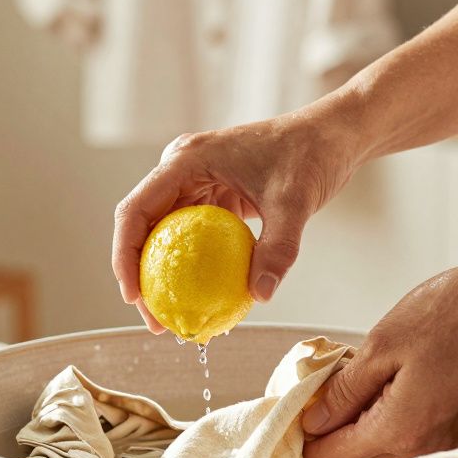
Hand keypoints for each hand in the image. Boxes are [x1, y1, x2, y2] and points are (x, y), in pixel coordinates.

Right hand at [111, 113, 361, 331]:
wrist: (333, 136)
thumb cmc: (311, 154)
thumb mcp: (295, 202)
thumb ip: (278, 248)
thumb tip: (261, 295)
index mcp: (185, 160)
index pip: (136, 210)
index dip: (125, 257)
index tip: (135, 297)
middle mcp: (181, 169)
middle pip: (144, 227)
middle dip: (141, 276)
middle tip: (157, 322)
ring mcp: (196, 182)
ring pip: (164, 235)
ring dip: (164, 275)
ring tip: (174, 318)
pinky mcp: (213, 196)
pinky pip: (193, 236)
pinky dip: (193, 267)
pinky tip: (203, 300)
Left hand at [301, 260, 457, 457]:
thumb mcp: (382, 345)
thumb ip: (344, 390)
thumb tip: (314, 419)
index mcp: (400, 430)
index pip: (331, 457)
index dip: (303, 436)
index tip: (291, 410)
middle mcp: (425, 447)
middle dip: (328, 431)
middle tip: (314, 391)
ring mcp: (446, 441)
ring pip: (382, 448)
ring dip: (358, 423)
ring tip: (348, 382)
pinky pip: (408, 434)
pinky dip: (387, 417)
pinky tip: (382, 384)